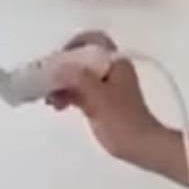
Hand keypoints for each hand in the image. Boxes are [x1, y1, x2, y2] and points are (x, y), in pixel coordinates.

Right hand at [46, 31, 166, 164]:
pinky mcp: (100, 102)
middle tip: (48, 81)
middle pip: (81, 59)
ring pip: (77, 76)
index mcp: (116, 63)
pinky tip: (57, 106)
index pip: (94, 41)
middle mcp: (110, 70)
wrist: (141, 147)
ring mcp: (105, 87)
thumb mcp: (99, 97)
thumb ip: (77, 79)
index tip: (58, 59)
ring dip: (62, 84)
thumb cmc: (123, 120)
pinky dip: (67, 95)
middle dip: (62, 69)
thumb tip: (56, 67)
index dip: (74, 44)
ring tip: (51, 99)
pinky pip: (79, 91)